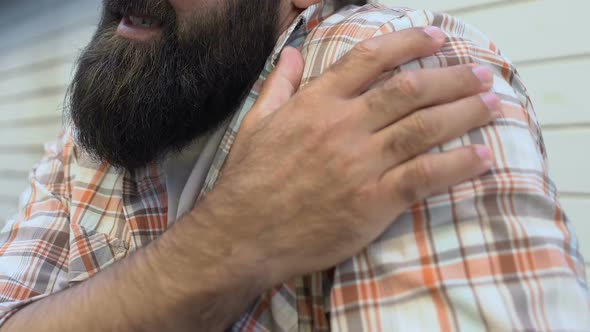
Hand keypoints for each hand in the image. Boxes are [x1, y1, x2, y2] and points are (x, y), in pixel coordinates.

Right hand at [195, 27, 498, 284]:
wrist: (243, 235)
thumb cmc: (248, 181)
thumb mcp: (256, 124)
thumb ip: (279, 85)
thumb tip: (293, 54)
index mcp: (317, 104)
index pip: (371, 60)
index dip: (410, 43)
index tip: (437, 39)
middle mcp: (343, 127)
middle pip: (410, 90)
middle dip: (453, 78)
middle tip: (482, 74)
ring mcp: (360, 164)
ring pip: (424, 128)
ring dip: (464, 112)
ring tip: (492, 104)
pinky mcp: (372, 202)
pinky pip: (423, 176)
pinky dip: (456, 165)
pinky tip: (481, 157)